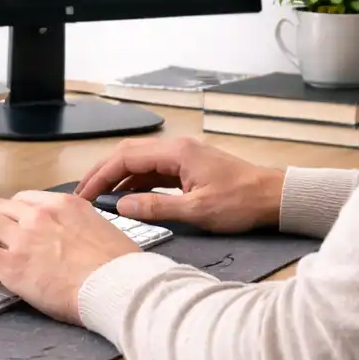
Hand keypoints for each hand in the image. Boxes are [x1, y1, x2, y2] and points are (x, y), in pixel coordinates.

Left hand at [0, 191, 138, 323]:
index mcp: (65, 205)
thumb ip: (81, 226)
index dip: (12, 212)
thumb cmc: (120, 267)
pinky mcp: (12, 265)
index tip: (10, 224)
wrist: (119, 286)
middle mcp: (40, 215)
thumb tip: (76, 237)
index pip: (25, 199)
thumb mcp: (102, 230)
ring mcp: (24, 238)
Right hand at [76, 136, 284, 233]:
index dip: (101, 177)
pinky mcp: (188, 168)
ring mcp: (182, 157)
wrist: (275, 198)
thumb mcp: (197, 211)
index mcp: (177, 152)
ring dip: (117, 179)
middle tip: (83, 194)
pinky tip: (125, 198)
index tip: (85, 195)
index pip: (125, 159)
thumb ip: (155, 208)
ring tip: (98, 198)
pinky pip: (152, 171)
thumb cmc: (243, 202)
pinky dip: (134, 183)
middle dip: (102, 174)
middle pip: (127, 155)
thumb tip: (121, 206)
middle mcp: (177, 148)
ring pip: (138, 163)